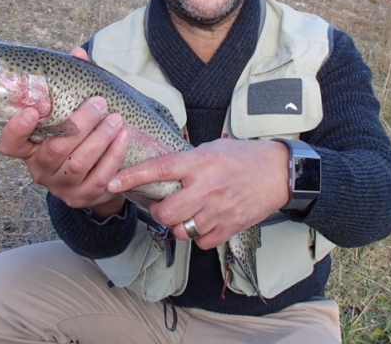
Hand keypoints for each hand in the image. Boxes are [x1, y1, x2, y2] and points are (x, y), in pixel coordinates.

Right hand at [0, 47, 129, 217]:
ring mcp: (62, 187)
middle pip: (55, 149)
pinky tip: (124, 138)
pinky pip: (100, 178)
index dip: (18, 129)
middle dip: (79, 124)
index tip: (33, 108)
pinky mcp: (84, 197)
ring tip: (116, 119)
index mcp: (30, 149)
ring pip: (79, 164)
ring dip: (100, 139)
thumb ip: (71, 85)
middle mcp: (41, 170)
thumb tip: (78, 53)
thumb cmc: (76, 137)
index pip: (10, 144)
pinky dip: (114, 156)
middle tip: (99, 103)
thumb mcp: (69, 114)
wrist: (93, 177)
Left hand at [108, 139, 289, 248]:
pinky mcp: (230, 226)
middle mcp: (207, 187)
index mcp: (200, 162)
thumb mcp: (212, 148)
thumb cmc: (243, 157)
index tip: (112, 182)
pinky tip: (204, 223)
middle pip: (166, 212)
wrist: (278, 172)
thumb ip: (187, 161)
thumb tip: (159, 171)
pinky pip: (201, 242)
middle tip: (162, 206)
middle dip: (158, 212)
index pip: (160, 169)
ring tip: (186, 214)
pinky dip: (198, 236)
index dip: (133, 176)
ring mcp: (219, 209)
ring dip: (178, 225)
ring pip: (181, 230)